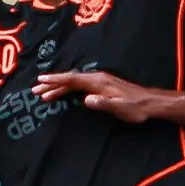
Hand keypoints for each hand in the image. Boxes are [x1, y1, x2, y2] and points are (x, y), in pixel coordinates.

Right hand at [34, 69, 156, 122]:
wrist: (149, 103)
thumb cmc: (135, 107)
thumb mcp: (120, 107)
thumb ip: (103, 103)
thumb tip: (85, 100)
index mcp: (98, 82)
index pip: (73, 79)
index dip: (56, 80)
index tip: (41, 80)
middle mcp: (97, 78)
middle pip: (70, 79)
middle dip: (52, 84)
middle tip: (35, 90)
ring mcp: (99, 81)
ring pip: (73, 82)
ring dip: (58, 87)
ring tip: (43, 94)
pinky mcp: (101, 86)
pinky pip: (79, 85)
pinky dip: (68, 89)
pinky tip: (62, 94)